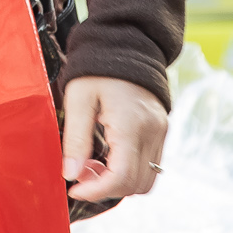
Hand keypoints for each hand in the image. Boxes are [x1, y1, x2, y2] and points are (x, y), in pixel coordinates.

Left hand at [63, 75, 167, 202]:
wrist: (126, 41)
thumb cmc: (97, 67)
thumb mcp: (78, 99)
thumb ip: (76, 139)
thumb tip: (71, 174)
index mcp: (131, 126)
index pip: (120, 178)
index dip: (95, 191)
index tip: (73, 188)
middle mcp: (152, 132)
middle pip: (135, 185)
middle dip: (105, 188)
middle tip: (80, 173)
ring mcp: (160, 132)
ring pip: (146, 179)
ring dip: (119, 182)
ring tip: (93, 165)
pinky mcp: (161, 130)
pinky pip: (150, 165)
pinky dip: (129, 170)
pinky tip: (107, 156)